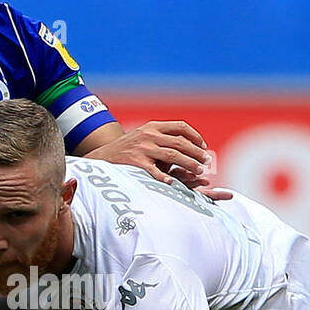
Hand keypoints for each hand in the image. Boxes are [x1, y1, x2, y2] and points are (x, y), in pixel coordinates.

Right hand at [87, 120, 209, 184]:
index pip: (180, 126)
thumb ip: (161, 138)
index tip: (204, 147)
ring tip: (199, 171)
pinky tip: (174, 183)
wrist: (103, 156)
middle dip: (197, 152)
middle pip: (180, 142)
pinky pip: (155, 171)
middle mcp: (149, 135)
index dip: (195, 136)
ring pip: (173, 155)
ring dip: (189, 164)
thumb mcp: (143, 137)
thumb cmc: (127, 150)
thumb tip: (187, 145)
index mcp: (153, 127)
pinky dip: (165, 177)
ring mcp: (143, 148)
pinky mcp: (136, 162)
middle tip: (207, 162)